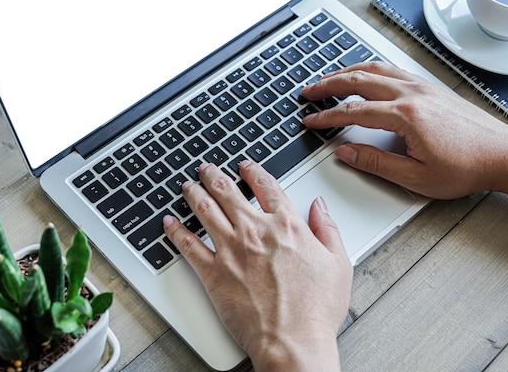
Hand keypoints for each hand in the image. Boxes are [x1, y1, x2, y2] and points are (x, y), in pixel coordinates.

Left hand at [163, 161, 352, 371]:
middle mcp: (256, 232)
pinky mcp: (214, 273)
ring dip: (194, 193)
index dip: (253, 172)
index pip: (266, 187)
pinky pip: (188, 245)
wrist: (292, 341)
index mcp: (287, 226)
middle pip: (229, 192)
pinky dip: (176, 231)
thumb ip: (328, 229)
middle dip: (215, 176)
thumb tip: (320, 207)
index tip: (245, 167)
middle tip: (207, 169)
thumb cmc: (315, 310)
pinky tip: (169, 223)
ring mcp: (232, 251)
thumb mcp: (338, 264)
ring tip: (188, 185)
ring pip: (206, 210)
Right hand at [301, 62, 507, 198]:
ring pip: (375, 69)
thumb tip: (346, 152)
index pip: (353, 112)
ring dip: (347, 72)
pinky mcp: (430, 87)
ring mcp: (422, 86)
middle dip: (328, 85)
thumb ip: (375, 163)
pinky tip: (364, 75)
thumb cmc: (466, 167)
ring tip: (328, 79)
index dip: (326, 117)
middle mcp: (412, 94)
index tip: (310, 122)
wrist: (502, 154)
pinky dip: (370, 69)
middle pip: (358, 81)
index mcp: (405, 116)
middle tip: (308, 92)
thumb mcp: (415, 177)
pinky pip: (392, 70)